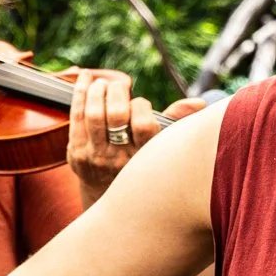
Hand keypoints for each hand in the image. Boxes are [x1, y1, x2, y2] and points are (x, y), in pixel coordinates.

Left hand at [68, 69, 179, 202]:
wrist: (108, 196)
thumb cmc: (140, 162)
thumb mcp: (160, 147)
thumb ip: (176, 121)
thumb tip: (199, 104)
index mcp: (144, 156)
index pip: (143, 125)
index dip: (141, 107)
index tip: (140, 104)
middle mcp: (119, 159)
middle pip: (115, 116)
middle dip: (117, 92)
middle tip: (120, 86)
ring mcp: (95, 157)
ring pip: (93, 114)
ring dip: (97, 90)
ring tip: (103, 84)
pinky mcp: (76, 154)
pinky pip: (76, 116)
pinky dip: (80, 92)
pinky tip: (85, 78)